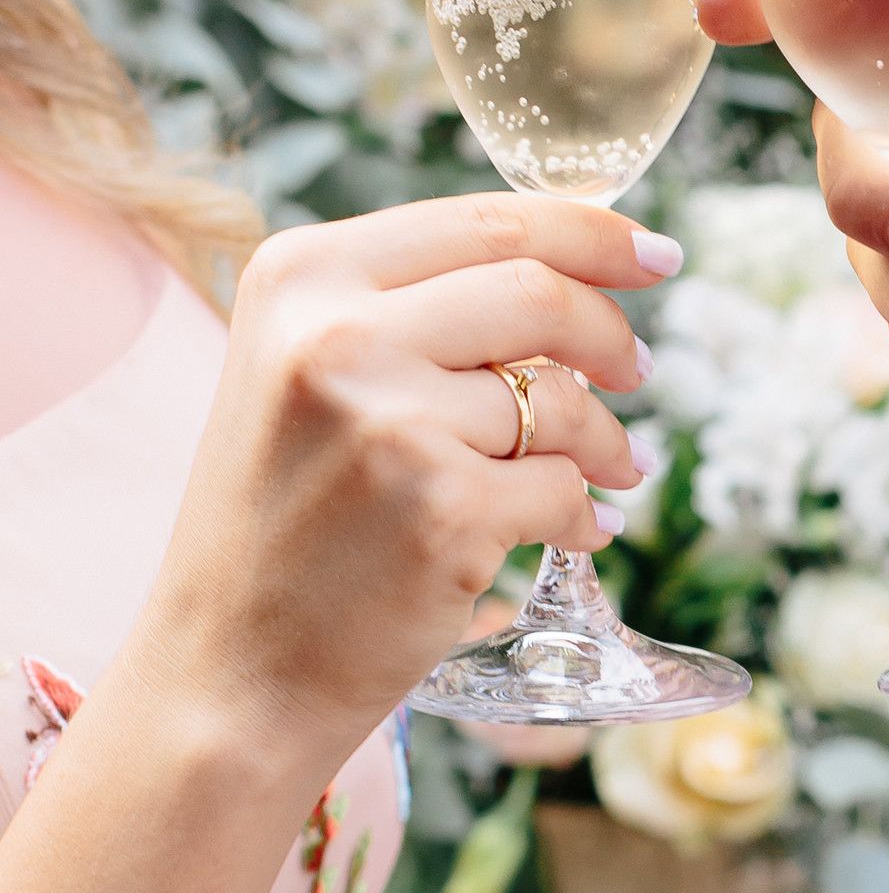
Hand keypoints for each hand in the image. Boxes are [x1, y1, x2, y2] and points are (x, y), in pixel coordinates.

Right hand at [125, 195, 675, 778]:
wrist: (228, 672)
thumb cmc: (281, 522)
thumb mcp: (304, 373)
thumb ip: (410, 308)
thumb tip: (567, 267)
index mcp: (303, 277)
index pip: (487, 221)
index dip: (593, 233)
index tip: (656, 254)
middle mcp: (338, 335)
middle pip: (540, 292)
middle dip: (612, 334)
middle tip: (640, 369)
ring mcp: (393, 425)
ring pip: (562, 400)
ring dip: (605, 440)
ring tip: (611, 467)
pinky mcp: (444, 513)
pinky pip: (565, 490)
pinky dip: (586, 514)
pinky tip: (579, 530)